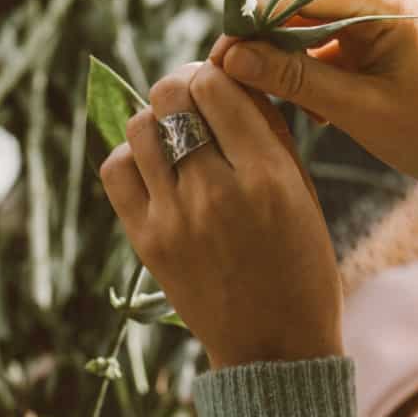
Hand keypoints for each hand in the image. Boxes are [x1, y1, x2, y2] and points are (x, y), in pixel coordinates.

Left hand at [99, 62, 342, 368]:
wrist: (274, 345)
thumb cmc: (300, 261)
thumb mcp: (301, 190)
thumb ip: (268, 130)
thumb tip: (230, 76)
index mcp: (267, 177)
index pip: (216, 86)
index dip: (214, 71)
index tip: (219, 79)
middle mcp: (216, 192)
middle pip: (170, 96)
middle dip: (182, 83)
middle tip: (194, 95)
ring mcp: (174, 218)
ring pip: (139, 126)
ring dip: (157, 117)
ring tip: (175, 132)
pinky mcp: (146, 242)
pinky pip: (116, 169)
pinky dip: (132, 155)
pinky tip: (155, 166)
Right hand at [210, 0, 417, 244]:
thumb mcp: (356, 110)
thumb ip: (293, 79)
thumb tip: (231, 57)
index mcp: (390, 0)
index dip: (257, 16)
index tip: (221, 50)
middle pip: (302, 4)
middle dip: (266, 40)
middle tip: (228, 74)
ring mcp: (378, 21)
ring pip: (308, 28)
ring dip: (286, 62)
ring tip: (269, 100)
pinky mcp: (374, 45)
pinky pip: (324, 48)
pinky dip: (308, 75)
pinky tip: (310, 113)